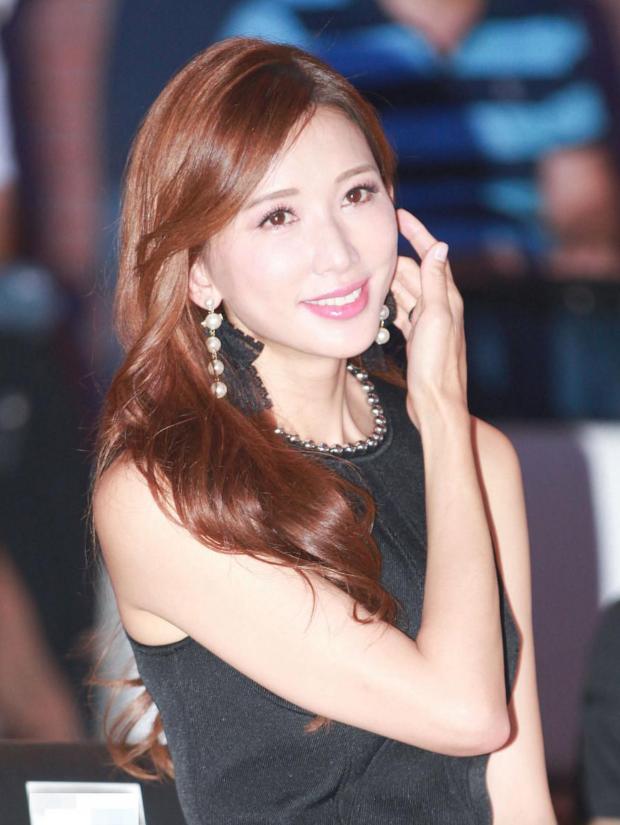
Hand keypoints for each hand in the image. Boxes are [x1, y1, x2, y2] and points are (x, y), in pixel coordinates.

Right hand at [390, 209, 467, 429]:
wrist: (436, 405)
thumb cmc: (435, 366)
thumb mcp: (434, 319)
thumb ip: (437, 283)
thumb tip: (440, 247)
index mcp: (447, 300)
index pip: (433, 257)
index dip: (417, 234)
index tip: (400, 215)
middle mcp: (441, 309)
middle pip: (416, 273)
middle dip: (395, 260)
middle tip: (369, 250)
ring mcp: (430, 324)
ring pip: (407, 293)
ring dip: (390, 282)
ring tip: (367, 273)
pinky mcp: (419, 339)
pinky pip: (403, 312)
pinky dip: (390, 304)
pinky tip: (377, 304)